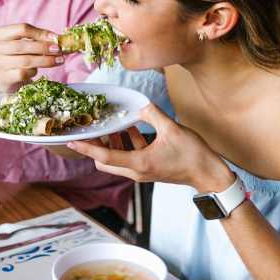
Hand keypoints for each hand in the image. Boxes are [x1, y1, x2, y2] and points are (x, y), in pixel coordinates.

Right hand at [0, 23, 63, 92]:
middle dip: (44, 47)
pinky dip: (33, 71)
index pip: (21, 29)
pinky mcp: (3, 78)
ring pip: (25, 60)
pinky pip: (22, 73)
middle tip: (59, 50)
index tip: (55, 38)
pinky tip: (38, 71)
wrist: (7, 80)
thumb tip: (59, 39)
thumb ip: (38, 39)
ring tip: (59, 60)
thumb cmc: (18, 57)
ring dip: (45, 60)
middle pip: (23, 45)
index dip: (40, 33)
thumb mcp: (25, 45)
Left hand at [68, 104, 234, 191]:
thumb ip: (153, 114)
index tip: (71, 140)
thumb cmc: (192, 155)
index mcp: (139, 163)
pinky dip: (126, 143)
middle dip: (96, 144)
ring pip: (116, 158)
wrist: (208, 173)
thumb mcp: (171, 129)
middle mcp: (136, 171)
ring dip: (112, 142)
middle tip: (93, 127)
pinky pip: (129, 155)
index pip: (104, 156)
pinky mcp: (148, 168)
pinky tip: (131, 127)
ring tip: (113, 123)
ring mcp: (142, 171)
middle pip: (105, 160)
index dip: (86, 147)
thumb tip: (140, 105)